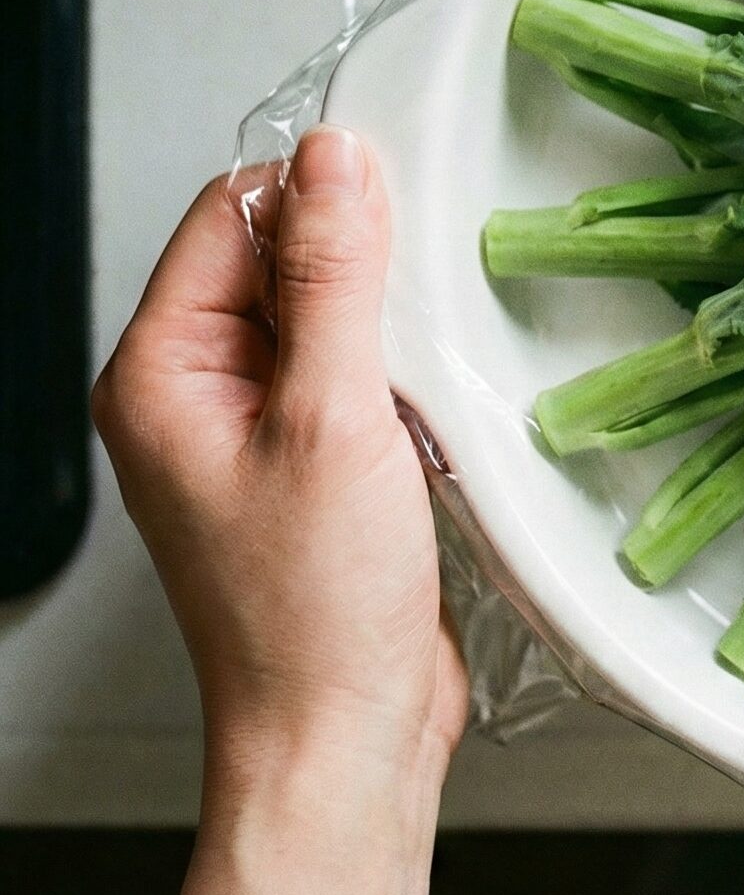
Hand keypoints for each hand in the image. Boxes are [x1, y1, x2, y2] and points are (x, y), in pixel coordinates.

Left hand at [93, 127, 466, 791]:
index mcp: (161, 372)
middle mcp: (196, 393)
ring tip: (418, 384)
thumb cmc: (312, 614)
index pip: (229, 213)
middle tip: (413, 314)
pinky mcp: (313, 462)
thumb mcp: (330, 422)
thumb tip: (333, 159)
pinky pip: (359, 373)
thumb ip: (333, 278)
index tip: (396, 200)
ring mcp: (255, 429)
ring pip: (329, 314)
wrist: (344, 734)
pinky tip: (432, 416)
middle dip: (360, 265)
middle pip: (280, 257)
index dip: (314, 194)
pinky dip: (406, 377)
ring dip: (390, 326)